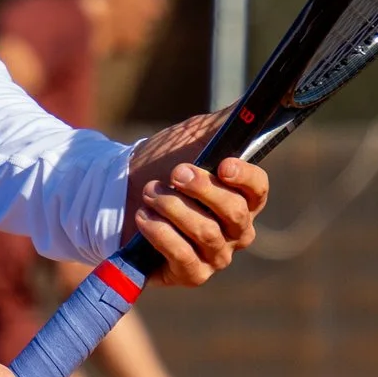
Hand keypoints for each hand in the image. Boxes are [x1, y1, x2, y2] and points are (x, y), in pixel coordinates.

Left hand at [123, 112, 268, 286]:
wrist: (119, 195)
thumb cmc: (164, 164)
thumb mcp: (195, 136)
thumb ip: (227, 123)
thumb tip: (258, 102)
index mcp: (243, 197)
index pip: (259, 190)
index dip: (245, 177)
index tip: (223, 164)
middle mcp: (236, 230)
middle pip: (233, 212)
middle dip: (201, 189)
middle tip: (174, 173)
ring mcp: (215, 255)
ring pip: (205, 233)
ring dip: (172, 207)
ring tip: (149, 191)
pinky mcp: (191, 274)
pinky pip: (183, 256)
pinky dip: (161, 232)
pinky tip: (144, 216)